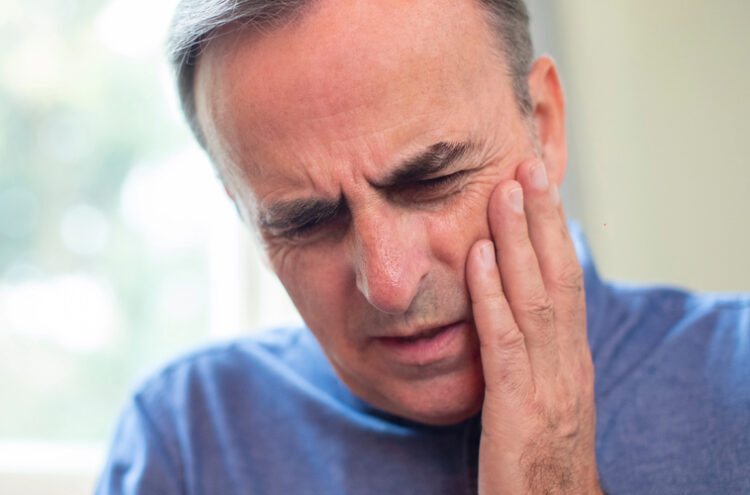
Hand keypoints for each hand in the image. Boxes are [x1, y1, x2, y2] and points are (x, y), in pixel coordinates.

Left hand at [465, 159, 600, 493]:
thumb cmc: (539, 459)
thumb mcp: (540, 398)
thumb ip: (528, 354)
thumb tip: (504, 309)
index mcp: (570, 358)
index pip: (566, 281)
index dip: (553, 232)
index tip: (538, 186)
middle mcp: (567, 362)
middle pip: (558, 276)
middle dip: (542, 220)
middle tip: (527, 165)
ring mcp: (547, 383)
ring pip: (535, 298)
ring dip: (517, 241)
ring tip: (504, 192)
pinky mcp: (517, 406)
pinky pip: (503, 342)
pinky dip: (489, 295)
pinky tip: (475, 259)